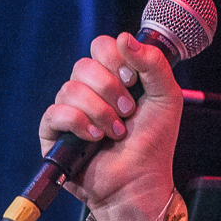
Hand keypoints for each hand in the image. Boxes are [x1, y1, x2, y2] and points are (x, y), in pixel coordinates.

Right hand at [38, 32, 183, 220]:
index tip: (132, 78)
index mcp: (113, 78)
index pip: (100, 46)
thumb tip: (124, 38)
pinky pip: (55, 112)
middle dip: (110, 88)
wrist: (140, 182)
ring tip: (116, 132)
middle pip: (84, 65)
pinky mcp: (54, 134)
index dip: (114, 57)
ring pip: (70, 88)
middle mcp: (89, 91)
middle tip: (129, 112)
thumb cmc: (154, 143)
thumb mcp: (166, 97)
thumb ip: (153, 63)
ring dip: (99, 111)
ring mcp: (70, 112)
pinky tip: (94, 138)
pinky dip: (78, 123)